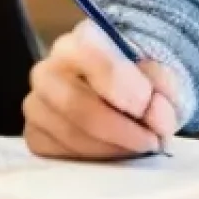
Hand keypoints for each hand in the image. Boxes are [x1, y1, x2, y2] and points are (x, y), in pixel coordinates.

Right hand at [23, 19, 182, 159]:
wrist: (128, 90)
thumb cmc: (142, 77)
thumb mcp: (164, 74)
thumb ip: (164, 88)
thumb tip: (154, 115)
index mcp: (81, 40)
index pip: (94, 62)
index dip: (125, 90)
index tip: (149, 106)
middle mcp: (49, 70)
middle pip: (77, 106)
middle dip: (120, 129)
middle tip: (151, 140)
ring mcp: (36, 104)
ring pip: (70, 135)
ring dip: (112, 147)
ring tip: (140, 146)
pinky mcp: (34, 135)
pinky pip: (60, 155)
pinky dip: (95, 158)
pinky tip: (117, 151)